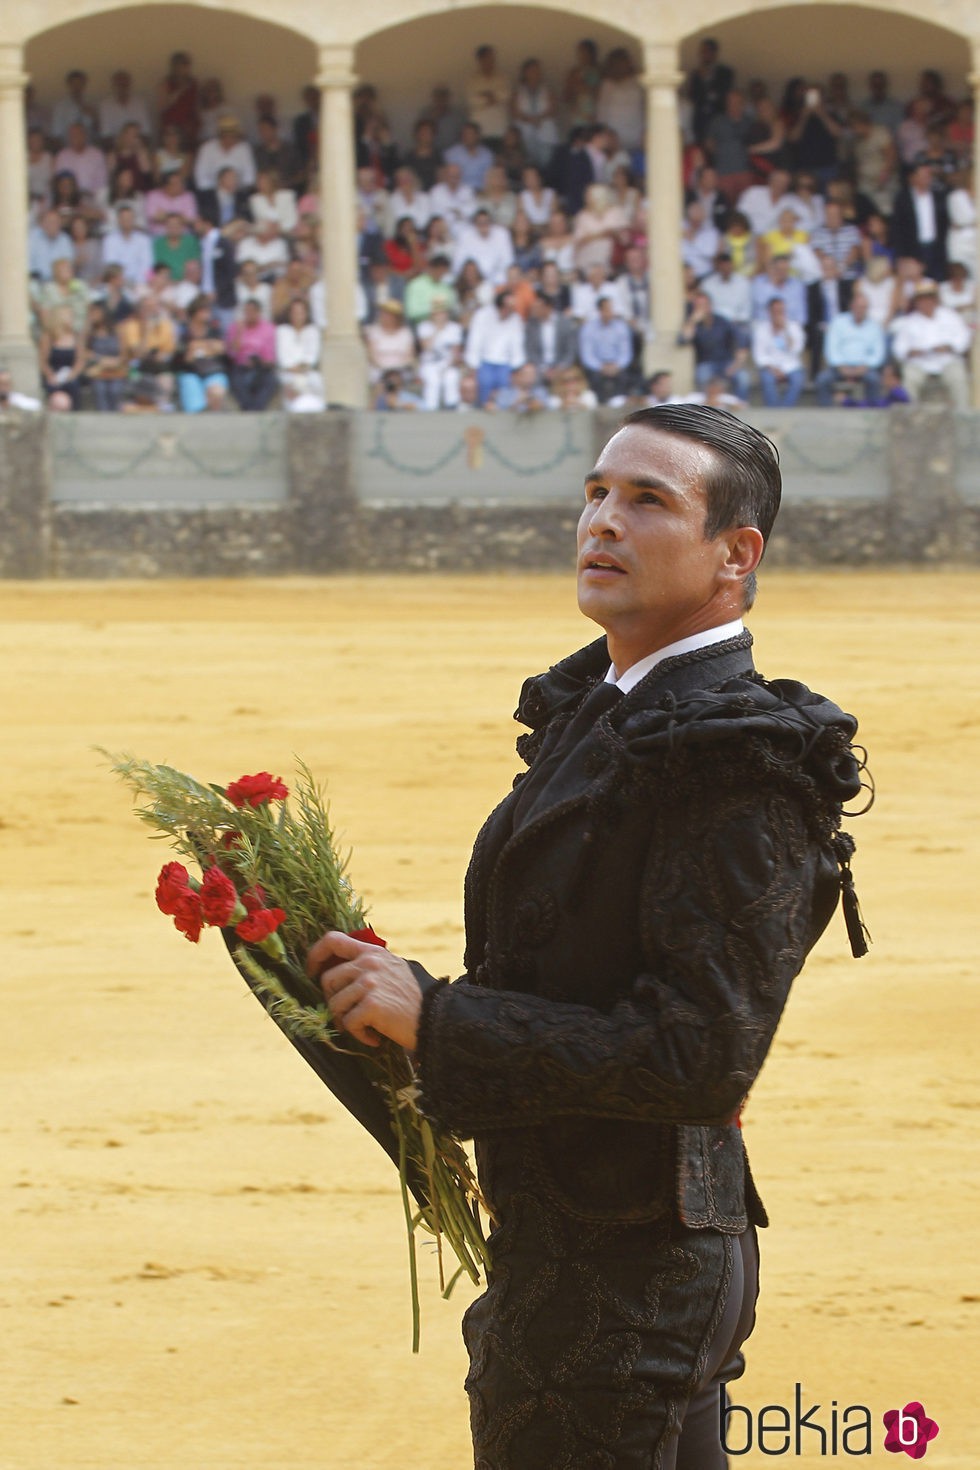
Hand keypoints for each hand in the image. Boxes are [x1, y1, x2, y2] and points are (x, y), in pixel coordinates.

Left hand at [306, 930, 421, 1049]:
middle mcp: (369, 963)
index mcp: (372, 952)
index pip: (333, 940)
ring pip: (335, 1004)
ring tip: (365, 1028)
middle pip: (328, 980)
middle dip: (333, 1001)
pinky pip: (349, 1023)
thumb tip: (338, 972)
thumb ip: (369, 965)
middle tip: (348, 1015)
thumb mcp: (393, 969)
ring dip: (346, 1021)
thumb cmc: (415, 997)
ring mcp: (369, 983)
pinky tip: (375, 1037)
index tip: (312, 972)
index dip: (315, 955)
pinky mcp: (371, 1005)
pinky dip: (359, 1035)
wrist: (437, 1017)